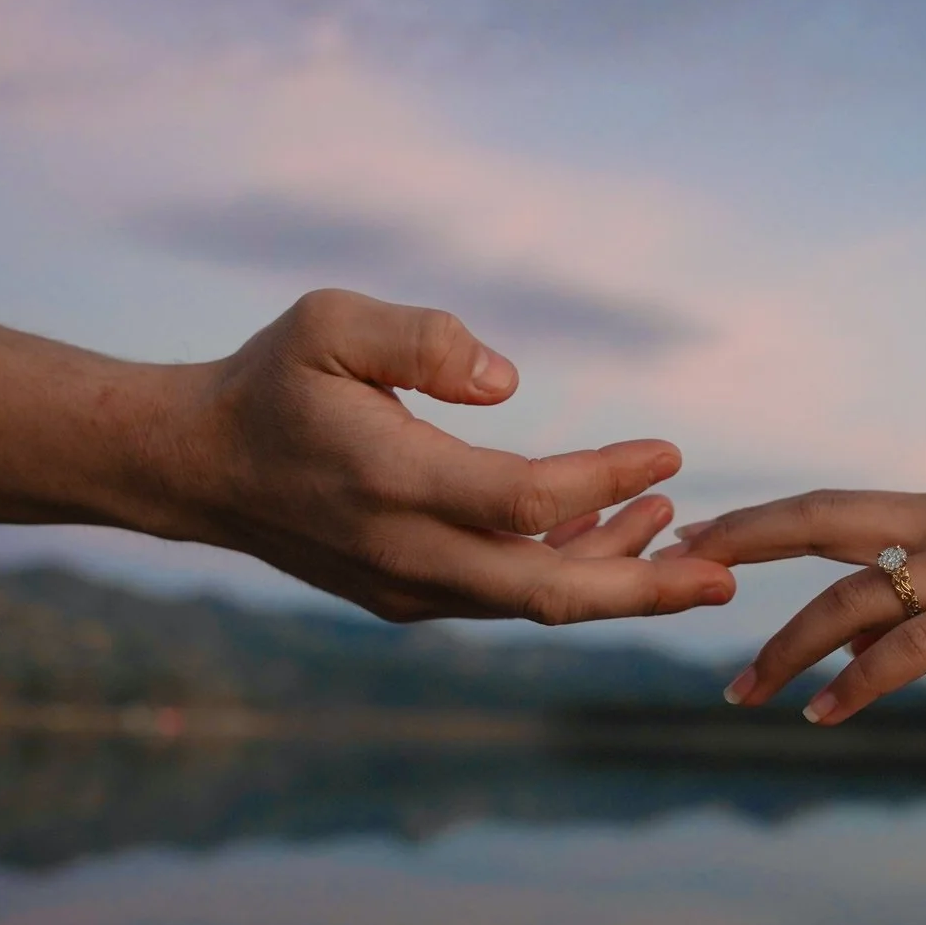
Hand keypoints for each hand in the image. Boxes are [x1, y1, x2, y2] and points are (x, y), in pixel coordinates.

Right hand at [172, 289, 736, 622]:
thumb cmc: (272, 381)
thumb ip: (424, 339)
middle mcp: (407, 553)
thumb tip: (511, 382)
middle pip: (549, 593)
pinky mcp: (408, 597)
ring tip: (678, 532)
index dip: (607, 482)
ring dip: (613, 576)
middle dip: (647, 590)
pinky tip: (611, 535)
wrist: (198, 466)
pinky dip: (565, 573)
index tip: (670, 451)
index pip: (528, 502)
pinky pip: (504, 596)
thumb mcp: (331, 322)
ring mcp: (407, 587)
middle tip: (727, 575)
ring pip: (532, 602)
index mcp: (394, 482)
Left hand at [665, 489, 925, 720]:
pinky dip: (858, 682)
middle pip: (819, 520)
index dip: (756, 517)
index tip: (692, 536)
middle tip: (668, 573)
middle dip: (738, 544)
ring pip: (854, 595)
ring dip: (785, 646)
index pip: (829, 503)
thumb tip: (871, 637)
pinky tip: (824, 714)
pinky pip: (914, 649)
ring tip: (741, 694)